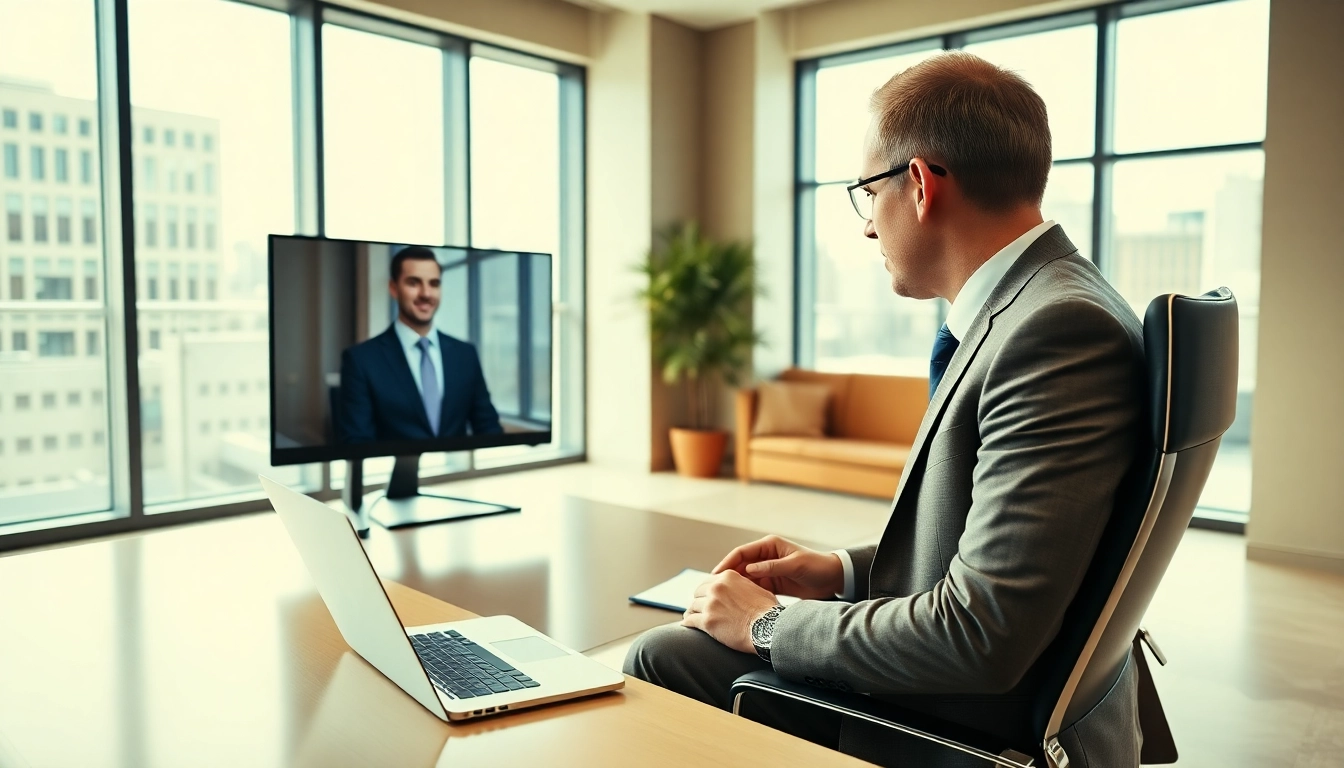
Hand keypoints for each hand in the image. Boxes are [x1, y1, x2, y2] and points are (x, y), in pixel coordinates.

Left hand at [681, 570, 779, 653]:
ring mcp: (710, 604)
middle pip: (698, 592)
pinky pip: (690, 620)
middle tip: (698, 608)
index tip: (706, 597)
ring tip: (690, 617)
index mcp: (728, 577)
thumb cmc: (767, 611)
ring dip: (692, 612)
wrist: (767, 628)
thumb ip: (742, 585)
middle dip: (699, 600)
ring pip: (693, 606)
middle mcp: (717, 588)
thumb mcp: (756, 589)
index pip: (709, 581)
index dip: (707, 590)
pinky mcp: (707, 621)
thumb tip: (739, 589)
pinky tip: (687, 625)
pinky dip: (687, 623)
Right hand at [712, 535, 843, 599]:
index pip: (742, 553)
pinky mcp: (773, 583)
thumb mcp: (795, 565)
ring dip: (735, 587)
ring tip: (722, 599)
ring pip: (745, 579)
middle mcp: (766, 557)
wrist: (834, 580)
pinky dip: (746, 594)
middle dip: (727, 576)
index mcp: (769, 545)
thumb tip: (748, 570)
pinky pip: (755, 588)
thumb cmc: (817, 567)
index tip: (715, 575)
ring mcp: (769, 570)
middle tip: (713, 589)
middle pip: (740, 566)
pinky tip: (738, 603)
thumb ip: (772, 567)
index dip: (727, 563)